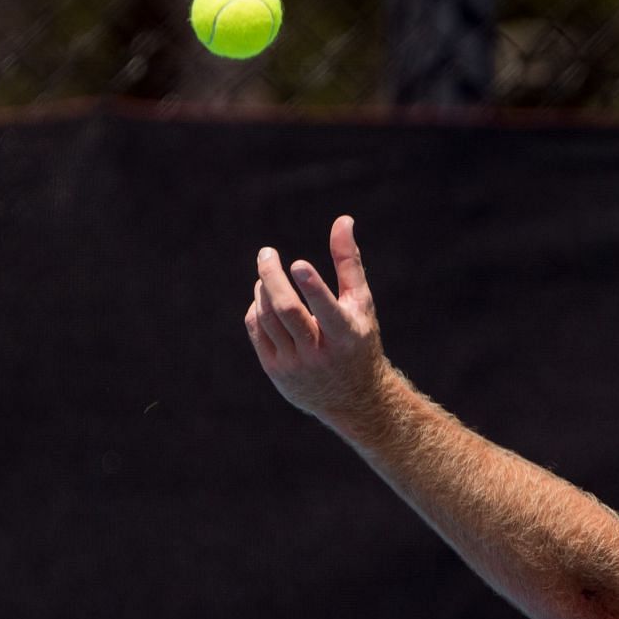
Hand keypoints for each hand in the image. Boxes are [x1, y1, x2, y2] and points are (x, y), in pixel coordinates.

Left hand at [246, 214, 390, 421]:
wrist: (352, 398)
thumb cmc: (359, 340)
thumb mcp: (361, 303)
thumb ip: (349, 262)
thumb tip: (343, 220)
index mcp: (346, 336)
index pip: (326, 310)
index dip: (312, 287)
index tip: (297, 264)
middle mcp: (319, 353)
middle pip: (287, 311)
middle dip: (272, 278)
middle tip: (266, 253)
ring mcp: (294, 365)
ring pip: (268, 318)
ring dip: (263, 289)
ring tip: (267, 272)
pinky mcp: (275, 370)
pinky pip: (257, 330)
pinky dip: (258, 308)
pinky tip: (264, 297)